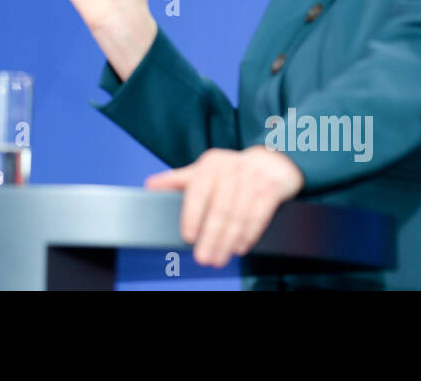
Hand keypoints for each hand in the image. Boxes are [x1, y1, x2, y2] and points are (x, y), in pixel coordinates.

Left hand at [145, 147, 304, 267]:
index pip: (199, 191)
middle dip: (211, 237)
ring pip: (239, 215)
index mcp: (210, 164)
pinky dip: (249, 234)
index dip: (192, 215)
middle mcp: (232, 169)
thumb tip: (149, 186)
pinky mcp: (270, 189)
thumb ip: (177, 180)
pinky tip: (239, 247)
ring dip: (228, 241)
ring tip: (219, 258)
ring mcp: (253, 179)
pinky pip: (259, 216)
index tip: (188, 237)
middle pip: (221, 208)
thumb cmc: (228, 171)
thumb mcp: (202, 171)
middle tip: (203, 258)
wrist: (268, 163)